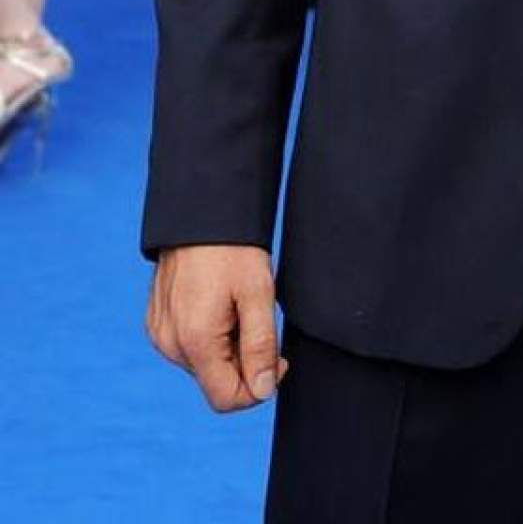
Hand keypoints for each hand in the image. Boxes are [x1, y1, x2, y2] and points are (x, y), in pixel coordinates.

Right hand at [146, 245, 287, 412]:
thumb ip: (261, 346)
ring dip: (227, 346)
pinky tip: (217, 302)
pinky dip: (209, 334)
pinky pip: (189, 345)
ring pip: (204, 364)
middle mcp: (170, 345)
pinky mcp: (156, 323)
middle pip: (217, 380)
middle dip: (243, 359)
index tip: (276, 356)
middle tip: (254, 315)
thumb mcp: (259, 293)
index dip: (259, 387)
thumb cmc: (233, 249)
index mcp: (195, 341)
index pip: (227, 398)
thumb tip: (264, 390)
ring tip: (234, 304)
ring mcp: (160, 334)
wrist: (200, 213)